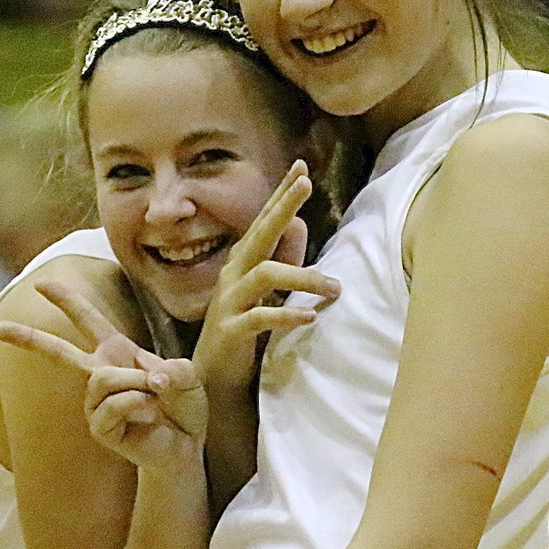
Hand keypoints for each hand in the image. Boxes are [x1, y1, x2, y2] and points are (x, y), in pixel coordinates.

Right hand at [0, 279, 206, 476]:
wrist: (185, 447)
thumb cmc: (184, 408)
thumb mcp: (188, 378)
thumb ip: (177, 370)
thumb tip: (152, 379)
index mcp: (118, 352)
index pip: (90, 320)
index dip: (67, 300)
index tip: (41, 284)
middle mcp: (100, 374)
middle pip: (60, 352)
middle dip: (30, 339)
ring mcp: (96, 402)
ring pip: (103, 378)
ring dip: (137, 384)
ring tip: (155, 398)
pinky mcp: (100, 427)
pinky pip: (114, 405)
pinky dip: (140, 405)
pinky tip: (151, 415)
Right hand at [193, 159, 339, 394]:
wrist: (213, 380)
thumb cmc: (243, 333)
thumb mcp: (266, 292)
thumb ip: (283, 259)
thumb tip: (301, 225)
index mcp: (242, 263)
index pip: (264, 221)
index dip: (281, 195)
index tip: (301, 167)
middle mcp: (233, 275)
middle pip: (259, 233)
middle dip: (283, 207)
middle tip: (305, 183)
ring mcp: (228, 302)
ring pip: (265, 274)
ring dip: (304, 277)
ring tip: (335, 288)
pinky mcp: (229, 331)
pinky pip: (259, 317)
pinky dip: (286, 315)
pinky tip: (310, 317)